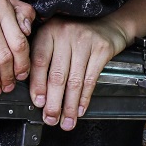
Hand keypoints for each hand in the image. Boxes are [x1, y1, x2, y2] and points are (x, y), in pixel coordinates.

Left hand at [29, 16, 131, 130]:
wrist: (108, 24)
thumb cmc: (77, 33)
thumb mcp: (55, 37)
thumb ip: (44, 56)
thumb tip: (37, 92)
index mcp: (49, 32)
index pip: (40, 62)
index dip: (37, 85)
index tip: (38, 103)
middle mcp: (65, 34)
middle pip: (57, 75)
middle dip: (53, 102)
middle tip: (51, 119)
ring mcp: (85, 41)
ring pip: (74, 81)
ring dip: (70, 105)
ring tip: (66, 121)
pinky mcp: (101, 49)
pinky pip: (91, 79)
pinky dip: (84, 98)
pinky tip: (80, 110)